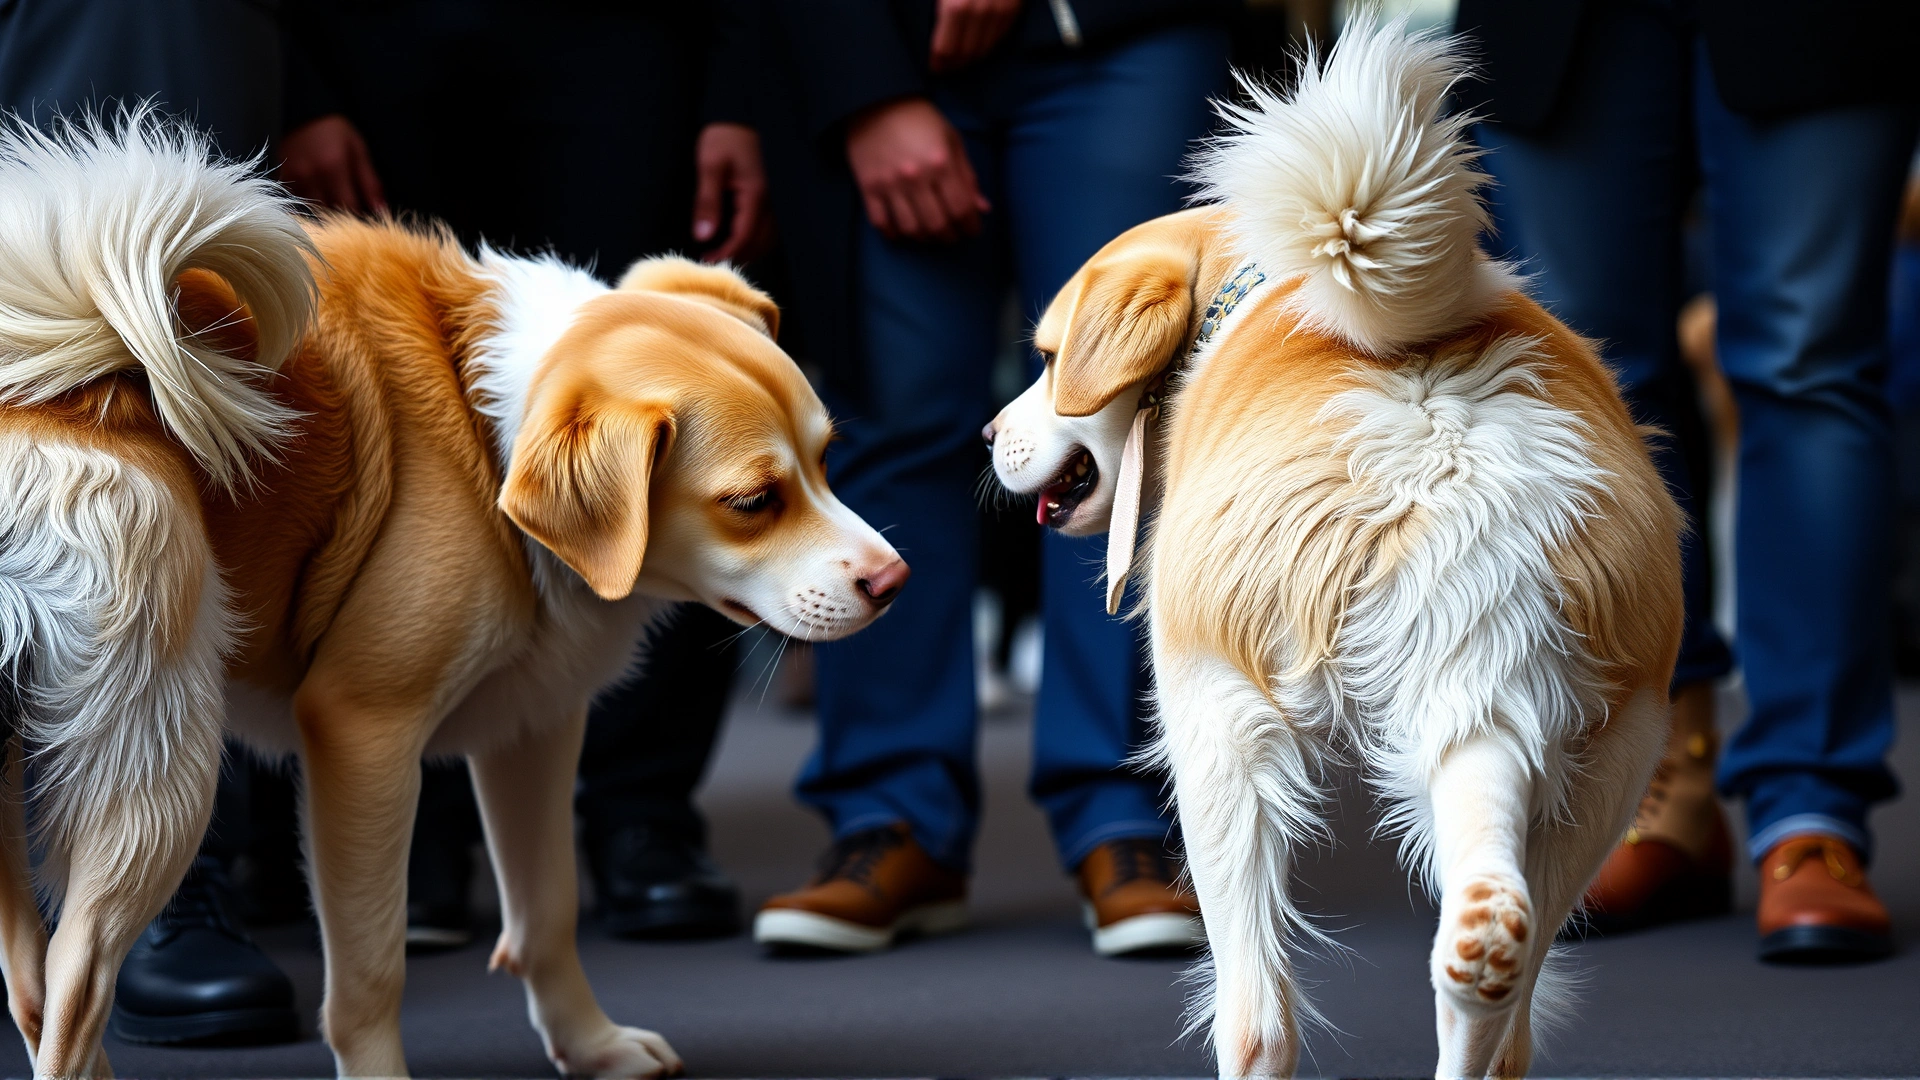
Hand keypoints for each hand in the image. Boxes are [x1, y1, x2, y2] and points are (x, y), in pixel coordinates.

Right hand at [277, 114, 385, 213]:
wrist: (303, 113)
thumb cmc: (336, 131)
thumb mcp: (359, 151)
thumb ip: (370, 183)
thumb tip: (381, 210)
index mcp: (334, 168)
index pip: (348, 207)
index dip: (358, 216)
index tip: (365, 217)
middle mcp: (311, 175)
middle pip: (328, 212)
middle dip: (342, 216)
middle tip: (350, 210)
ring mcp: (293, 177)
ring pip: (311, 210)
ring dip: (324, 211)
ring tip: (334, 202)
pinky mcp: (282, 177)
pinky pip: (296, 202)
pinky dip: (309, 204)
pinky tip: (318, 197)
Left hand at [692, 122, 774, 263]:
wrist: (741, 114)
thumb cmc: (724, 136)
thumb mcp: (709, 166)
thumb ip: (707, 202)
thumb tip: (703, 235)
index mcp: (755, 194)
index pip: (744, 237)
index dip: (726, 253)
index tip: (706, 260)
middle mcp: (770, 200)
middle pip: (760, 243)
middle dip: (738, 256)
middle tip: (712, 260)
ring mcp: (774, 198)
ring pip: (768, 237)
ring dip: (748, 249)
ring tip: (723, 252)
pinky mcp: (771, 194)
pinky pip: (768, 225)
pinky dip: (754, 237)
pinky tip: (736, 235)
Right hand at [845, 97, 989, 242]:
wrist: (875, 101)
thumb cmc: (920, 119)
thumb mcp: (952, 140)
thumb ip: (967, 176)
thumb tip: (982, 208)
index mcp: (941, 163)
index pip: (961, 208)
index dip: (970, 226)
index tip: (972, 230)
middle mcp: (916, 177)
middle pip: (937, 225)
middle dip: (949, 237)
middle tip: (953, 236)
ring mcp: (890, 184)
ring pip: (910, 229)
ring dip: (924, 239)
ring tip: (930, 234)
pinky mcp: (868, 187)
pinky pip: (881, 222)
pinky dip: (893, 233)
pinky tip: (902, 230)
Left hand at [929, 0, 1020, 72]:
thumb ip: (940, 10)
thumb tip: (931, 32)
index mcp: (955, 7)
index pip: (944, 50)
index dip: (938, 63)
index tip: (934, 68)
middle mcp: (978, 13)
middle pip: (964, 54)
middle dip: (954, 65)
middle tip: (947, 68)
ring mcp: (998, 13)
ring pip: (984, 49)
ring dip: (971, 59)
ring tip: (962, 60)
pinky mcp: (1013, 10)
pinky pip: (999, 38)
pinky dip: (988, 46)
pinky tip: (979, 46)